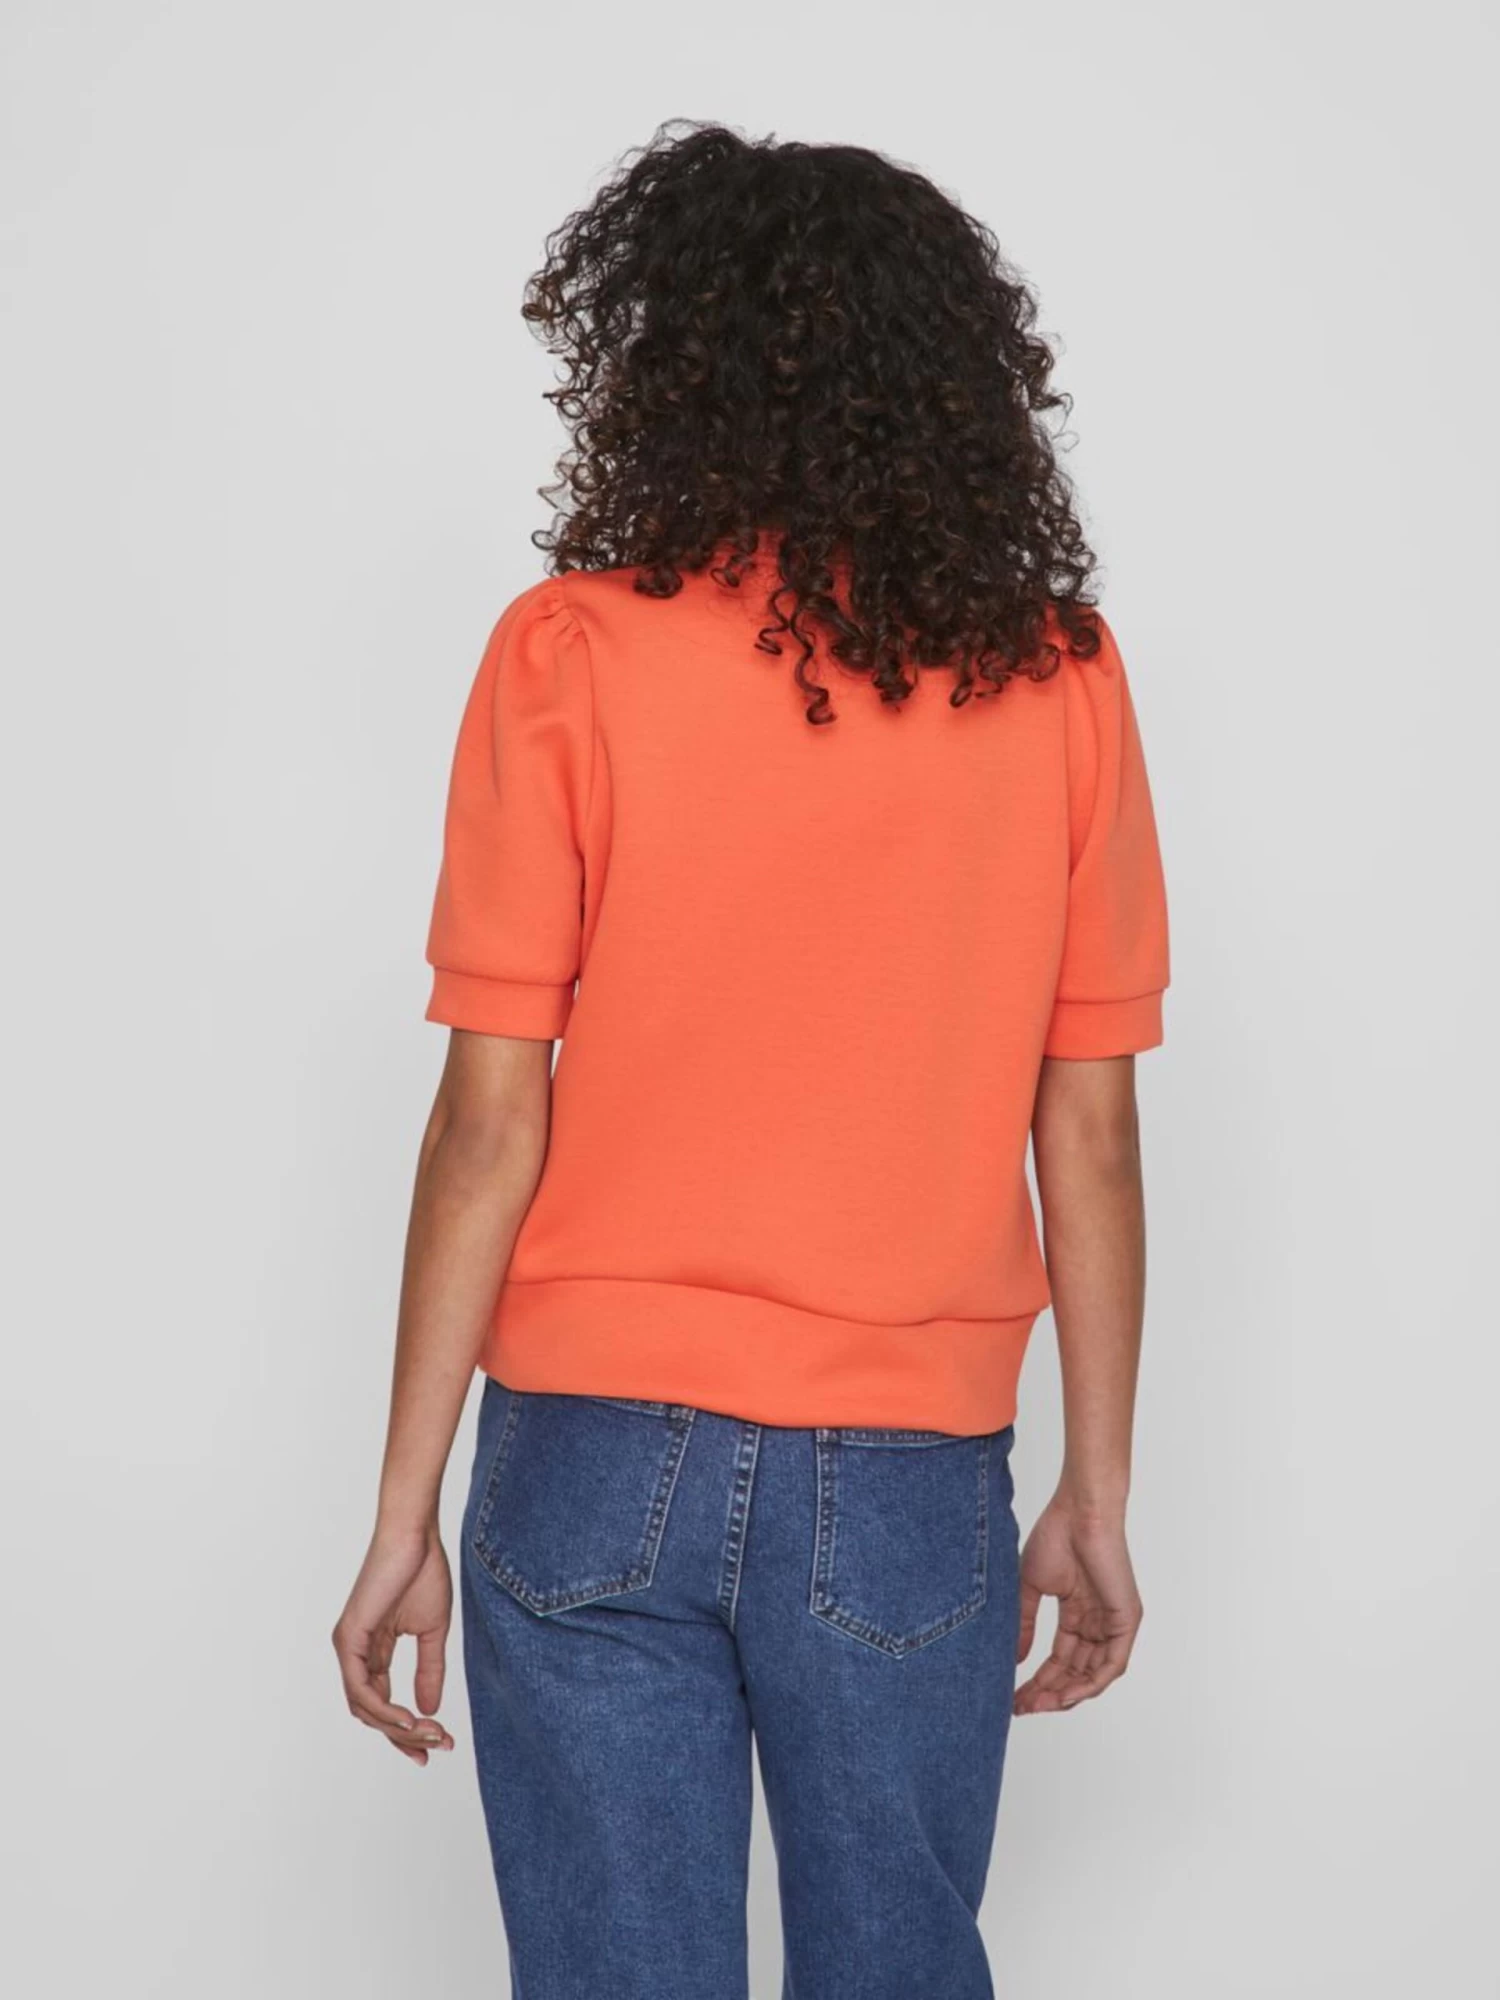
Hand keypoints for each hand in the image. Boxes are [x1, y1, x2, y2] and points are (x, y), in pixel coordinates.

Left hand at [333, 1525, 454, 1762]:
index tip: (436, 1744)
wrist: (415, 1534)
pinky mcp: (349, 1638)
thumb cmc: (423, 1570)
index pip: (382, 1703)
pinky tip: (408, 1720)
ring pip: (364, 1707)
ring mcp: (348, 1646)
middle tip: (438, 1745)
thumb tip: (430, 1710)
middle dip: (404, 1736)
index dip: (406, 1729)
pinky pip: (361, 1688)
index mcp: (373, 1650)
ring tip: (429, 1734)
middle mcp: (355, 1653)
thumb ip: (429, 1670)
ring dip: (397, 1728)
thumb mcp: (433, 1631)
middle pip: (372, 1713)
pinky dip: (384, 1710)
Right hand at [1013, 1497, 1141, 1715]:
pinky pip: (1112, 1665)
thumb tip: (1016, 1659)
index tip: (1015, 1697)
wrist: (1079, 1512)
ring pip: (1093, 1675)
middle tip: (1022, 1707)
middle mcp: (1097, 1623)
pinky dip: (1090, 1684)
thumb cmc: (1055, 1536)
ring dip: (1066, 1694)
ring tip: (1039, 1704)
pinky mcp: (1126, 1621)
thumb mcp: (1031, 1587)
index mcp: (1077, 1614)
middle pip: (1074, 1672)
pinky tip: (1066, 1694)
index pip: (1059, 1659)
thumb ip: (1026, 1624)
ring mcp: (1113, 1624)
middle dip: (1048, 1692)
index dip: (1038, 1681)